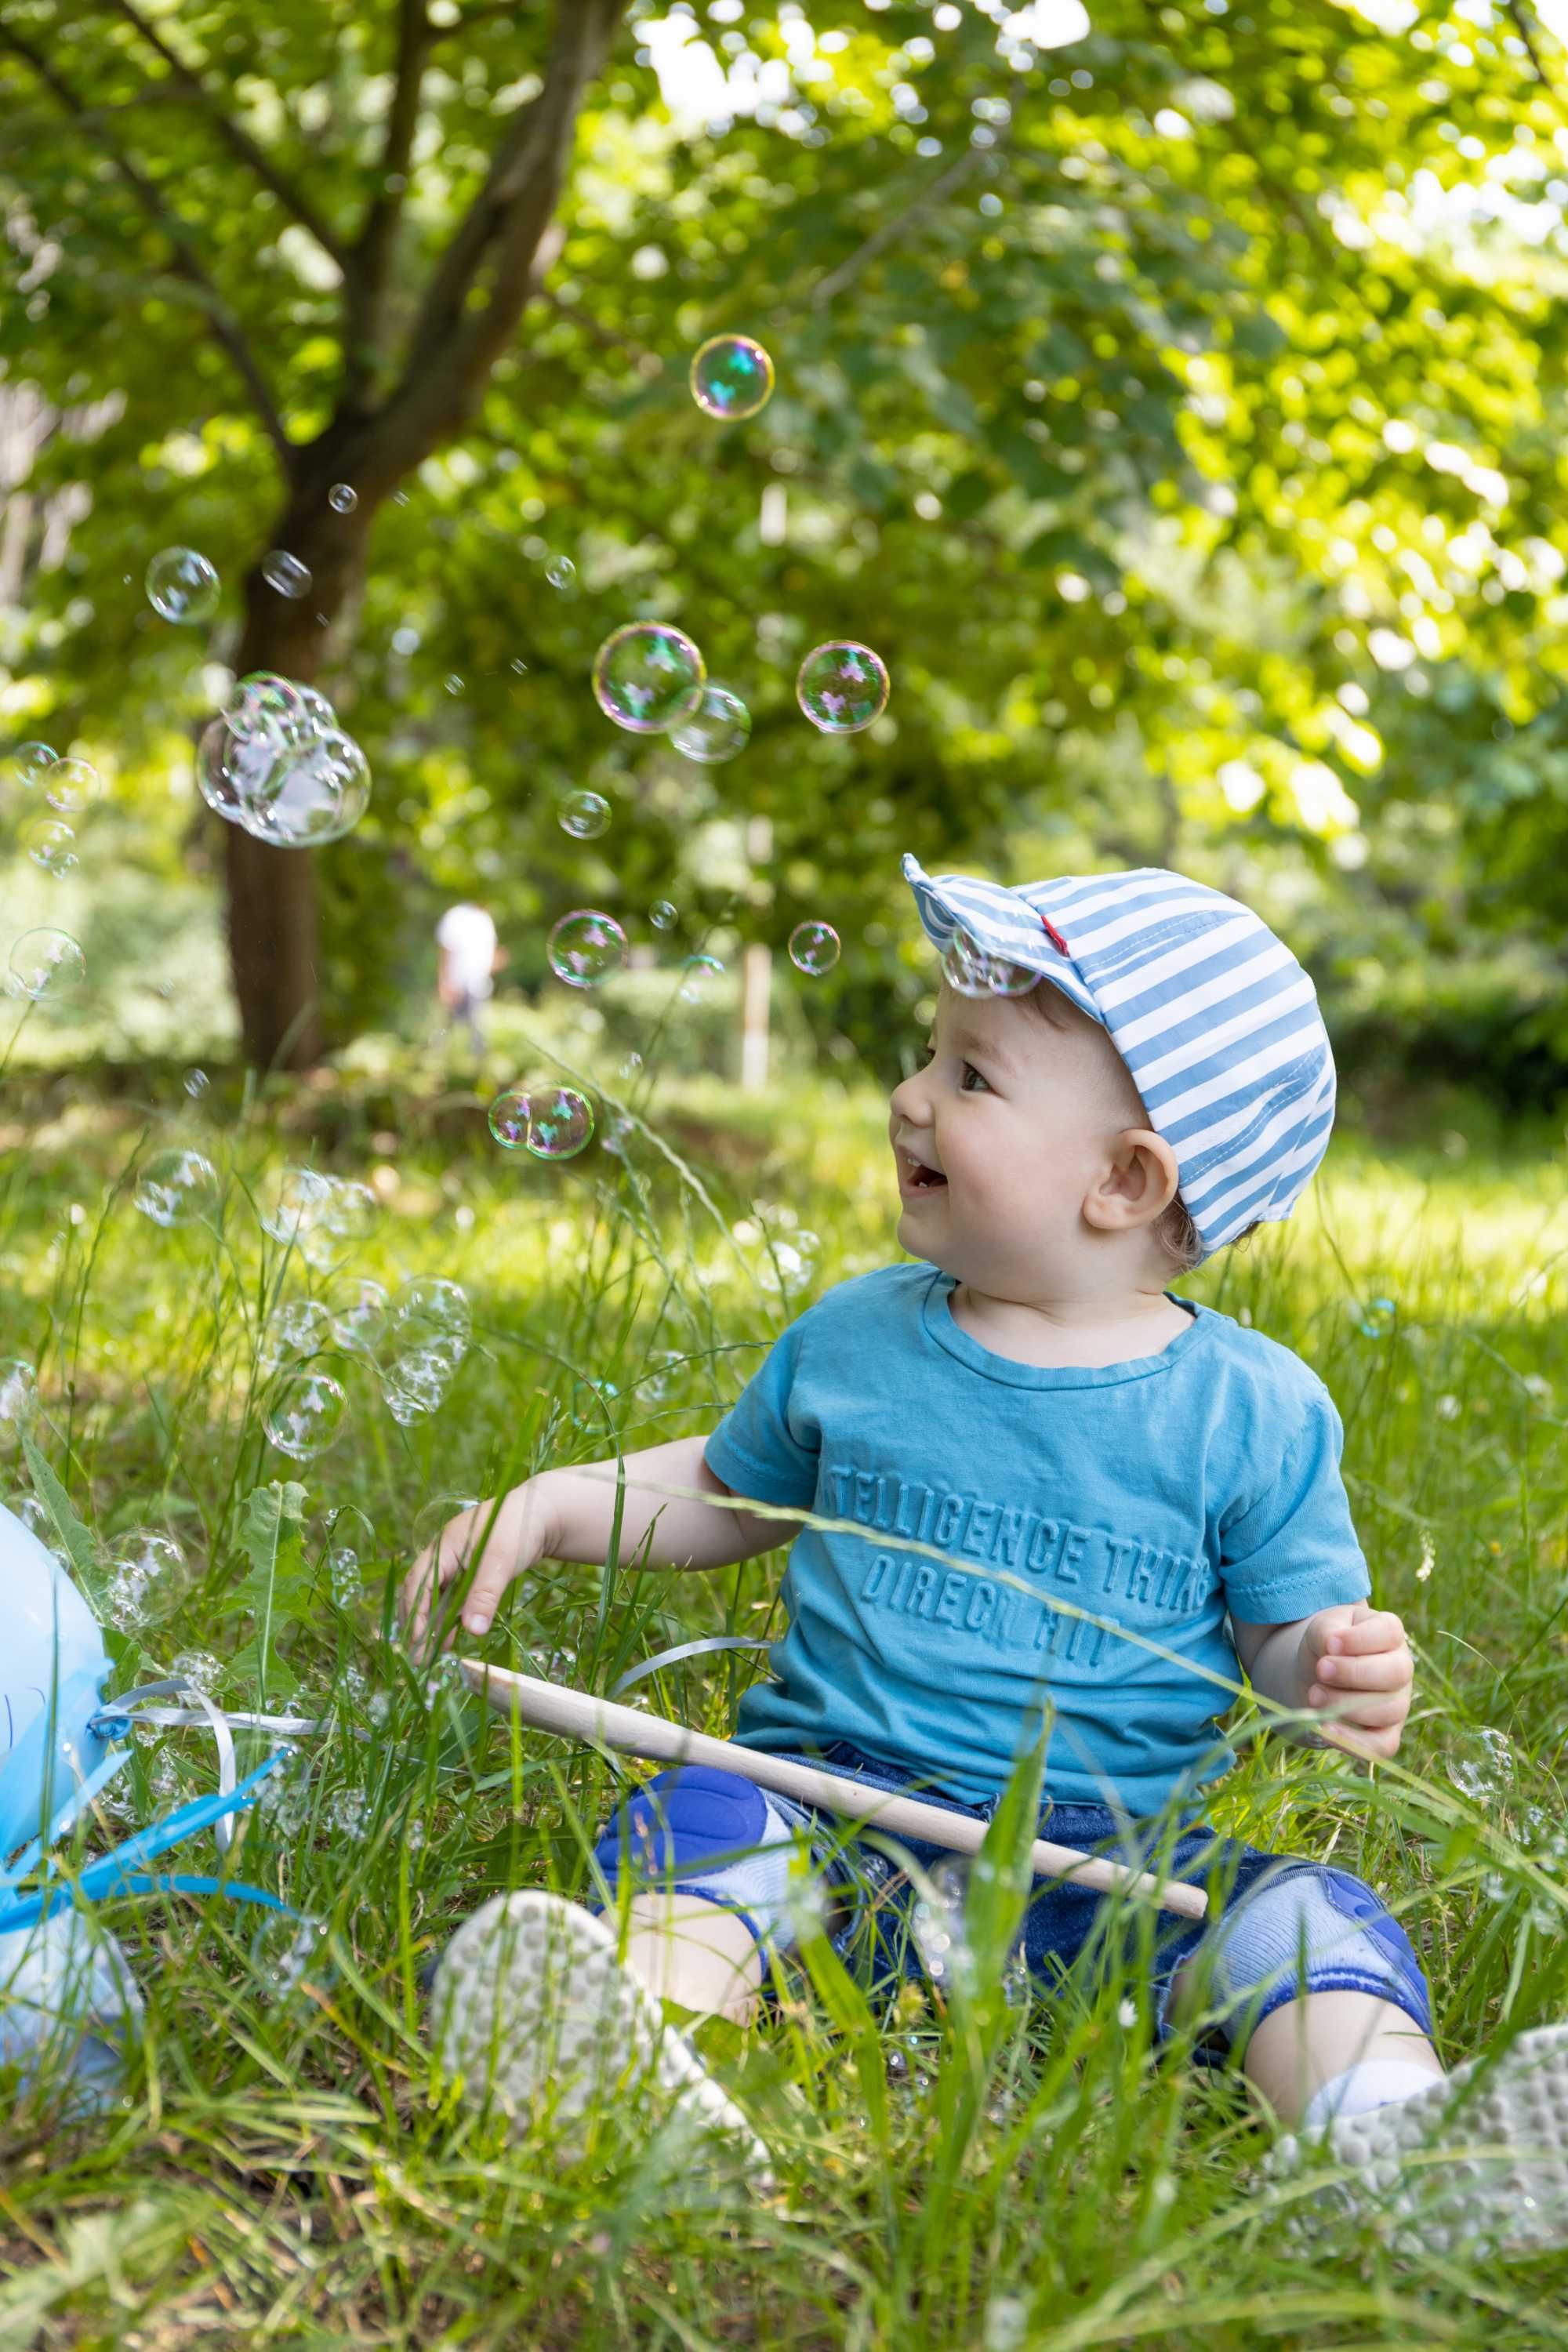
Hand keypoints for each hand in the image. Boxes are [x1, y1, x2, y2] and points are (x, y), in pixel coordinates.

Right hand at [398, 1478, 558, 1661]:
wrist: (543, 1513)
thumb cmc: (518, 1530)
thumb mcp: (500, 1562)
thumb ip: (484, 1595)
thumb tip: (471, 1630)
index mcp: (444, 1546)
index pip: (419, 1582)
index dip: (416, 1612)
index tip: (418, 1641)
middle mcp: (445, 1555)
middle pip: (422, 1591)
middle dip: (418, 1623)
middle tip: (418, 1655)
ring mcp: (457, 1563)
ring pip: (438, 1597)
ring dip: (434, 1623)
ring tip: (433, 1653)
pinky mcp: (471, 1572)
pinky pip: (454, 1597)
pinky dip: (451, 1616)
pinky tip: (452, 1636)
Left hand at [1297, 1601, 1412, 1760]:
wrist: (1315, 1674)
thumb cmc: (1326, 1644)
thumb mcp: (1322, 1627)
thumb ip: (1327, 1630)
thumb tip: (1331, 1646)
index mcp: (1390, 1634)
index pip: (1390, 1633)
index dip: (1360, 1640)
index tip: (1329, 1644)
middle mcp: (1401, 1669)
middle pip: (1395, 1674)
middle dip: (1354, 1673)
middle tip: (1320, 1670)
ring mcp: (1397, 1703)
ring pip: (1389, 1711)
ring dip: (1348, 1705)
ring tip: (1314, 1695)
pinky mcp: (1386, 1734)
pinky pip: (1382, 1746)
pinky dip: (1353, 1741)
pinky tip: (1324, 1728)